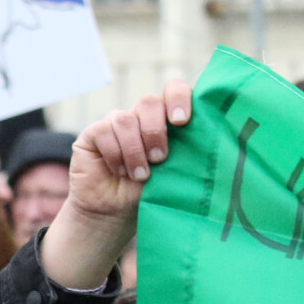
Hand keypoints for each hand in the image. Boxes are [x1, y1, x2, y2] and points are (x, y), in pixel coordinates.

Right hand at [39, 75, 193, 290]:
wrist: (115, 214)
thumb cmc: (149, 193)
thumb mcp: (173, 171)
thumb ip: (187, 151)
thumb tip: (210, 140)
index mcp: (165, 119)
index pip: (173, 90)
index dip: (178, 97)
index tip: (181, 121)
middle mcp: (141, 116)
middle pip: (149, 101)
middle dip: (156, 131)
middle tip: (159, 159)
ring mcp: (116, 123)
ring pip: (125, 119)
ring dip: (134, 150)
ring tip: (139, 174)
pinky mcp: (93, 134)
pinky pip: (104, 131)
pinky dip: (115, 154)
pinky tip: (118, 171)